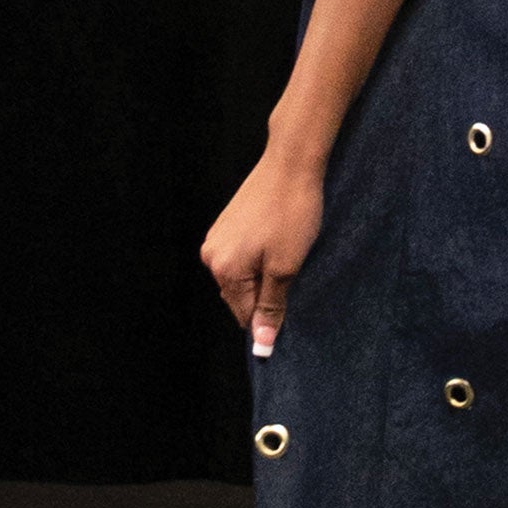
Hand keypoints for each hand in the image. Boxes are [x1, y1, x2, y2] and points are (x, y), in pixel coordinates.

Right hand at [199, 148, 324, 357]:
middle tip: (295, 277)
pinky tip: (280, 244)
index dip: (271, 317)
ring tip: (289, 258)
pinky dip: (260, 259)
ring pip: (243, 276)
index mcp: (223, 270)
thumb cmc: (292, 214)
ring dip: (265, 276)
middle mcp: (211, 256)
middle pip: (241, 296)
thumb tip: (261, 345)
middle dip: (266, 295)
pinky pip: (242, 255)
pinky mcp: (228, 223)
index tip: (294, 305)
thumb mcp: (286, 267)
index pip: (245, 315)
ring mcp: (217, 237)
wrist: (291, 163)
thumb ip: (271, 306)